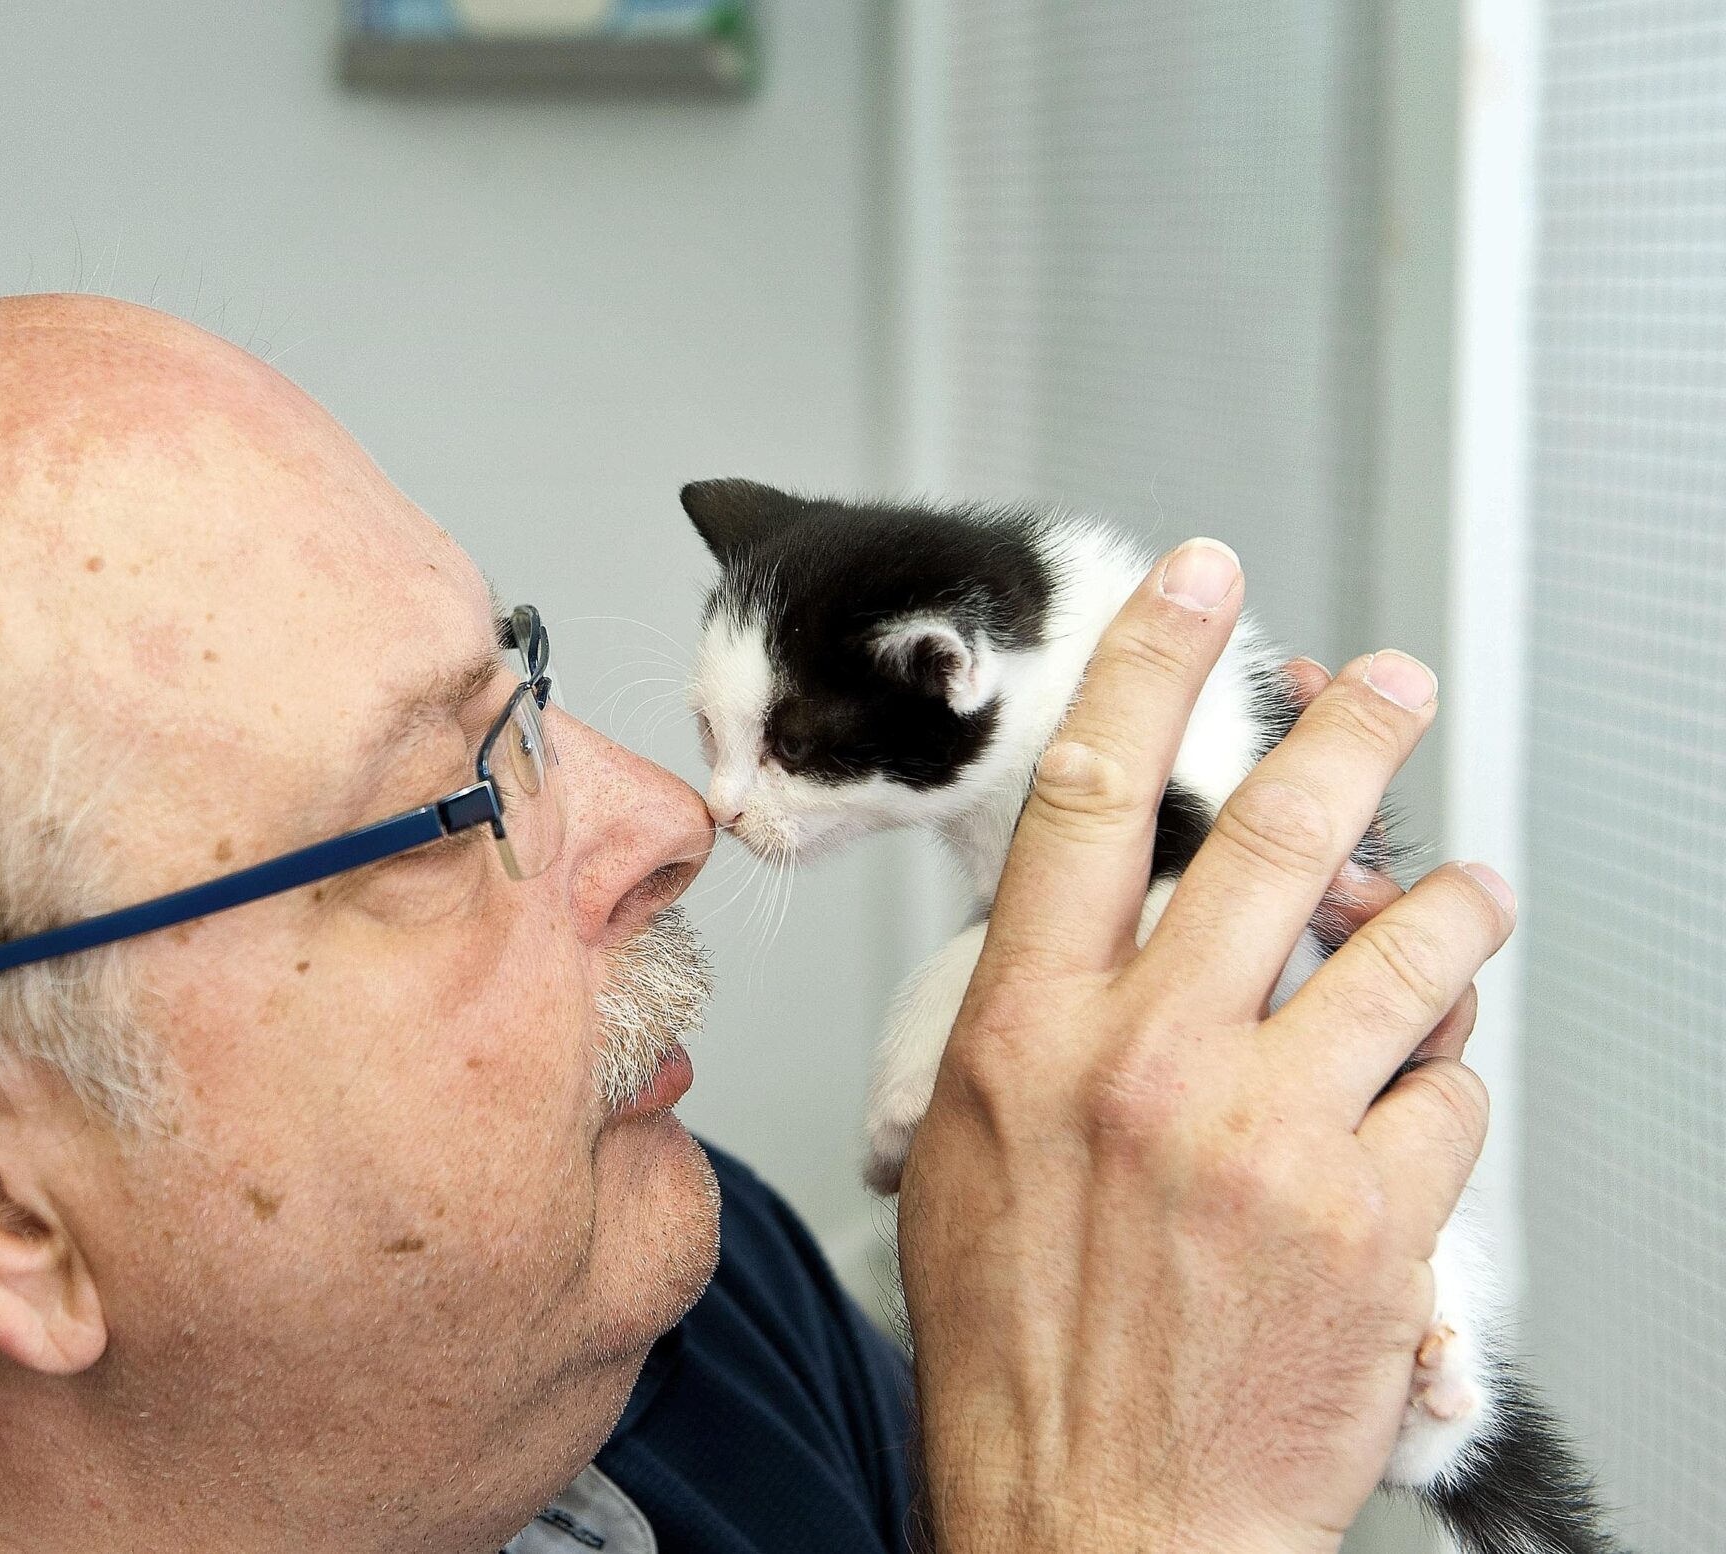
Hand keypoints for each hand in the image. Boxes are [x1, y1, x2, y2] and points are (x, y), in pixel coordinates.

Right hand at [898, 541, 1511, 1553]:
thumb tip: (1114, 942)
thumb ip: (1039, 1032)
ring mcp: (1267, 1132)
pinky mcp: (1377, 1214)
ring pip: (1410, 948)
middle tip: (1389, 681)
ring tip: (1460, 899)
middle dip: (1351, 730)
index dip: (1151, 663)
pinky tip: (1410, 1110)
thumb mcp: (973, 1162)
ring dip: (1451, 909)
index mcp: (1025, 1036)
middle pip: (1272, 834)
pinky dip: (1446, 1083)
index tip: (1197, 583)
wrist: (1098, 1523)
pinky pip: (1453, 1089)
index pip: (1088, 797)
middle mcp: (1144, 1062)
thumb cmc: (1025, 1357)